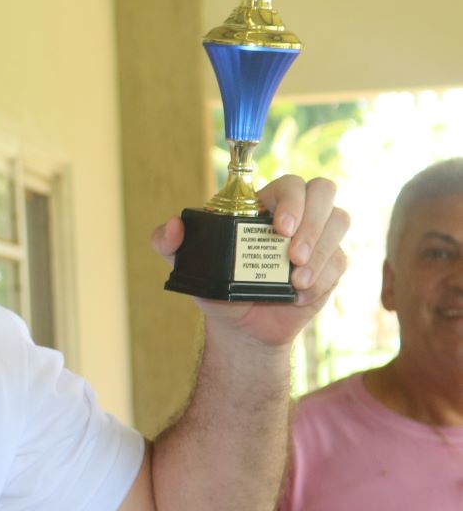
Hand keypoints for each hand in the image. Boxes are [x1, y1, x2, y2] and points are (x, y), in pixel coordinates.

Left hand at [152, 174, 348, 346]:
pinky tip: (298, 295)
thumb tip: (172, 226)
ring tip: (295, 281)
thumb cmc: (216, 288)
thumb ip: (168, 243)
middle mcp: (295, 215)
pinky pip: (341, 260)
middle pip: (324, 191)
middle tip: (293, 255)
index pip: (289, 184)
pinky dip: (323, 278)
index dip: (291, 200)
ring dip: (322, 251)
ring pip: (340, 221)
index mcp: (262, 206)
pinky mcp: (331, 265)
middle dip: (313, 222)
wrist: (240, 327)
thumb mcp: (187, 266)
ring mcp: (317, 238)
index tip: (280, 229)